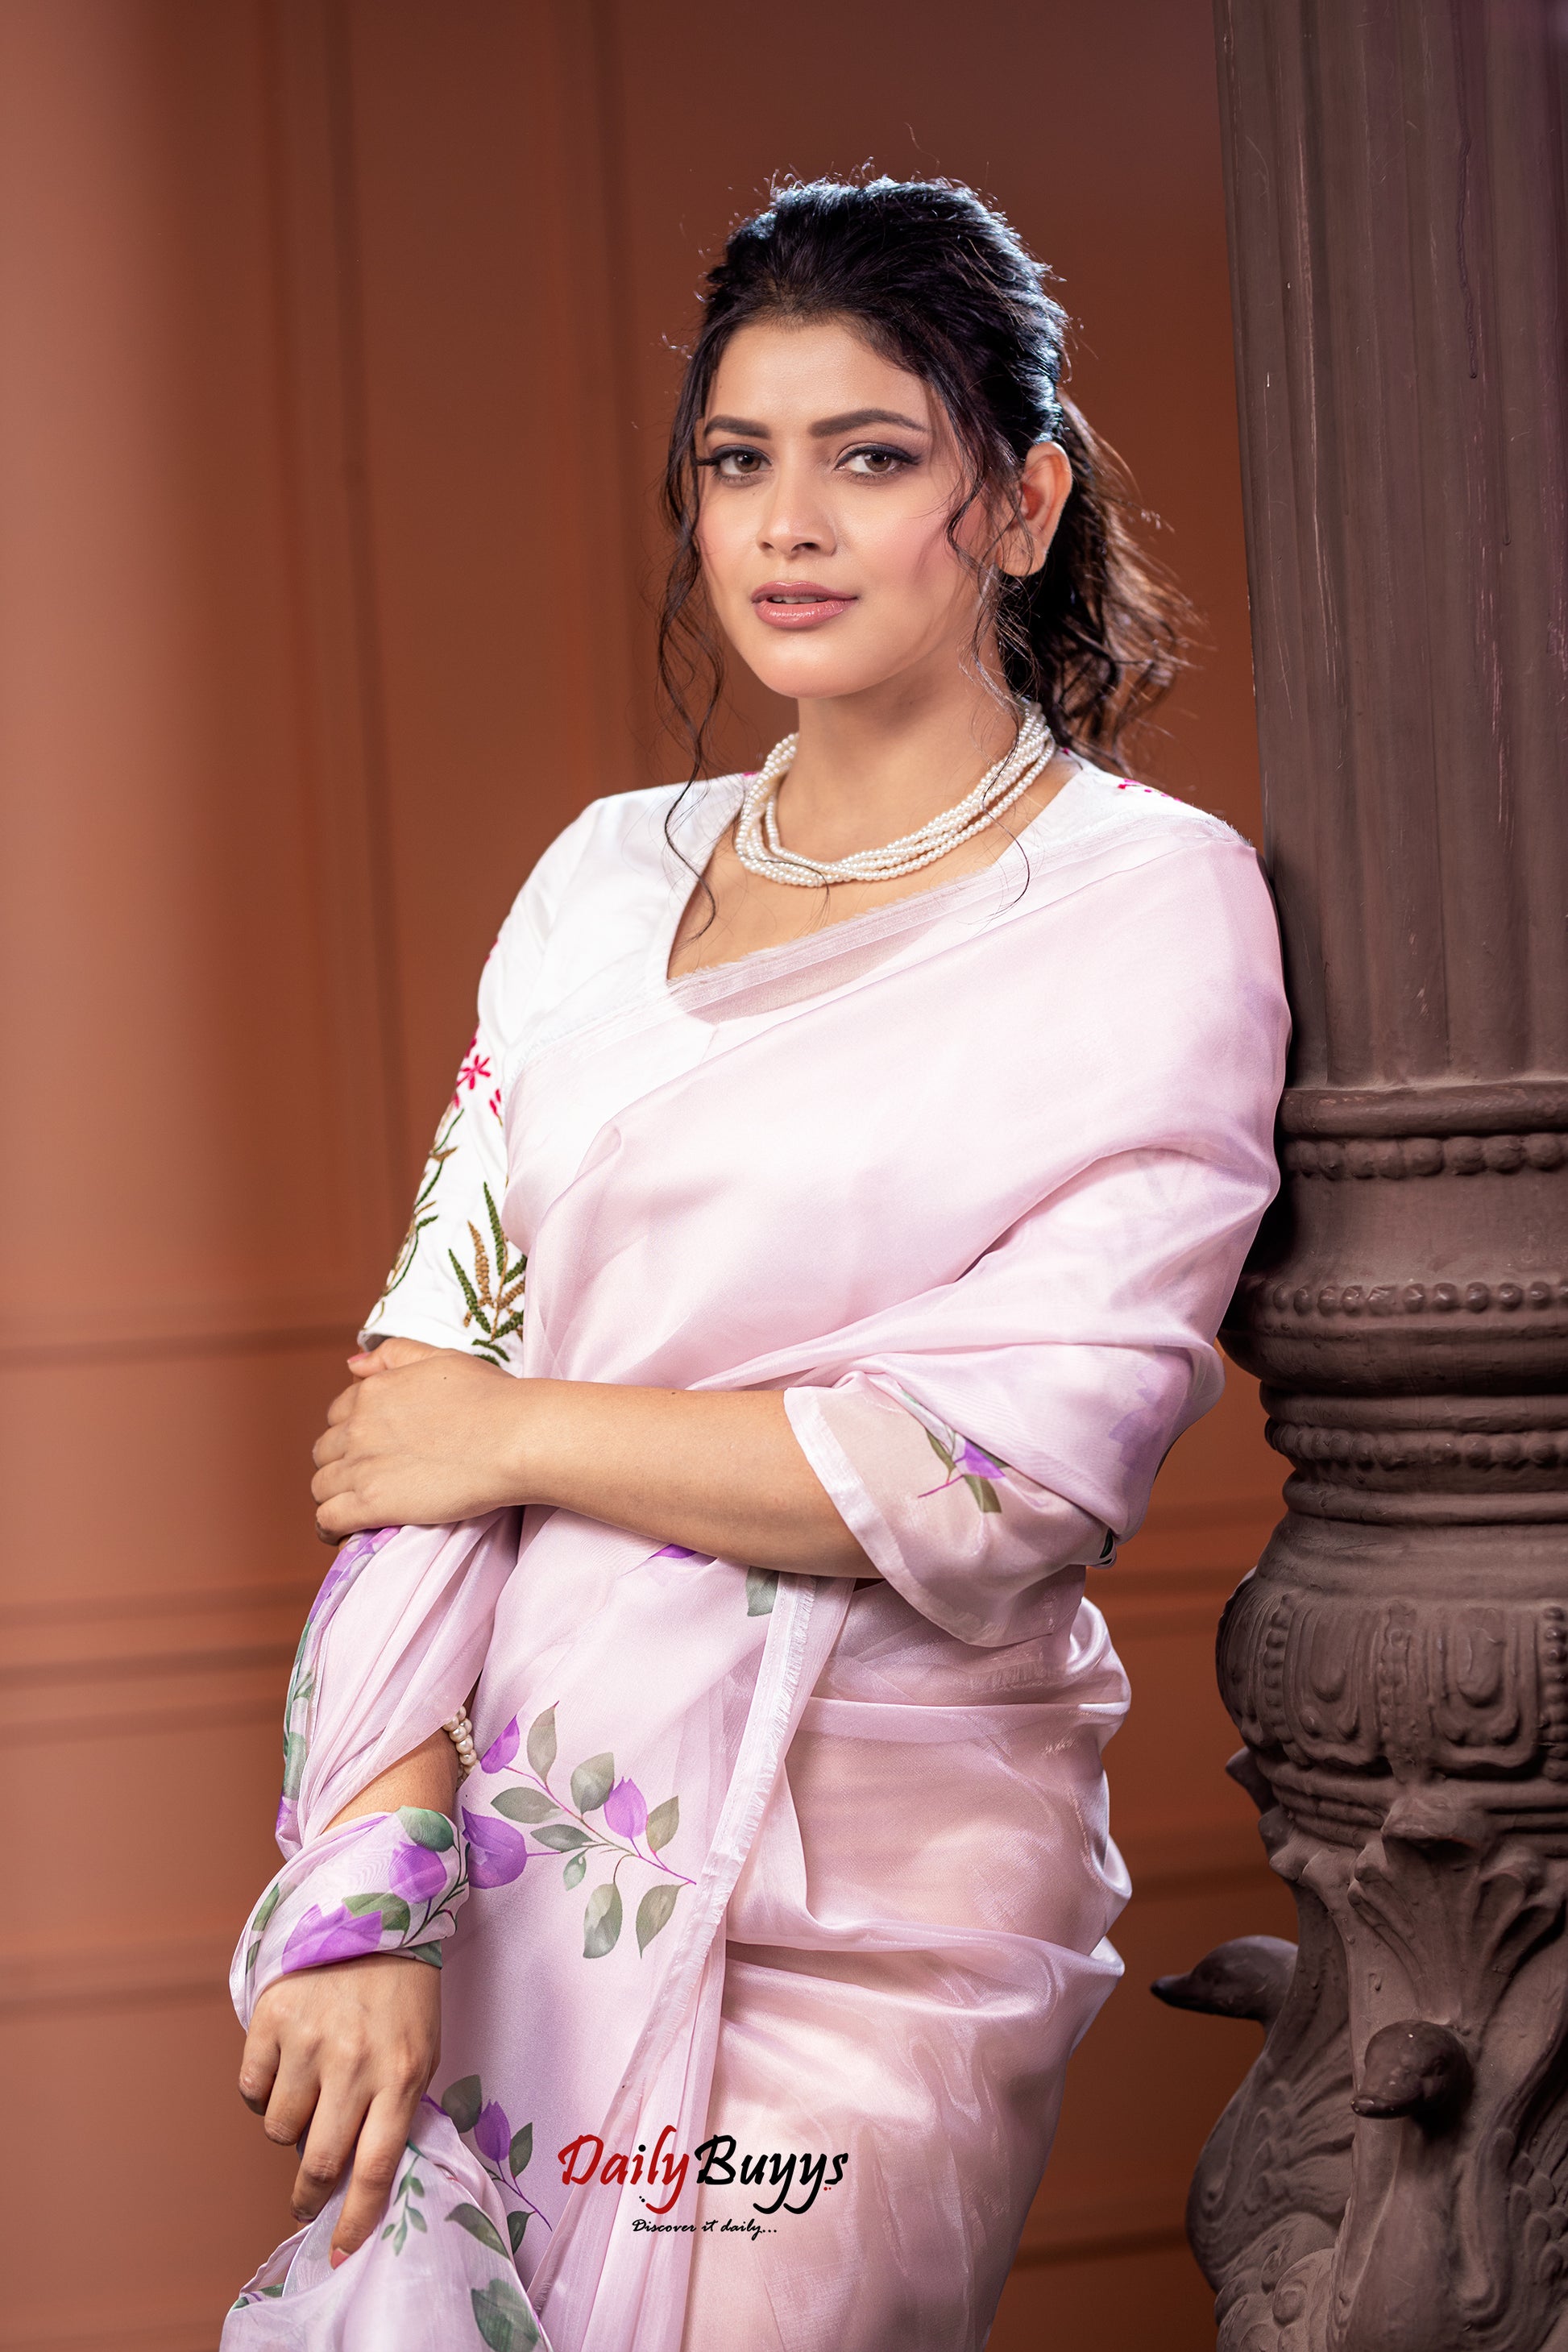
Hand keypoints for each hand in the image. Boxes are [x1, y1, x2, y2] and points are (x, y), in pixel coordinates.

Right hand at [239, 1953, 441, 2263]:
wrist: (376, 1913)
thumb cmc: (402, 1997)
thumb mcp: (420, 2055)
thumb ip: (395, 2113)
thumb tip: (358, 2180)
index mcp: (401, 2075)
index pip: (376, 2169)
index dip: (354, 2221)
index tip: (338, 2252)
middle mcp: (354, 2062)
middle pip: (318, 2161)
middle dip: (309, 2195)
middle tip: (307, 2197)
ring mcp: (309, 2039)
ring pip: (278, 2129)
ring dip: (290, 2129)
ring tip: (309, 2100)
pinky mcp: (272, 2018)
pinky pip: (251, 2089)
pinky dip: (264, 2092)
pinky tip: (286, 2068)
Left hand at [311, 1337, 527, 1538]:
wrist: (514, 1438)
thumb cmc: (491, 1397)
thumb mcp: (441, 1358)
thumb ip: (394, 1355)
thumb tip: (351, 1365)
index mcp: (373, 1391)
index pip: (337, 1415)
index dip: (352, 1432)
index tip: (371, 1447)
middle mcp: (359, 1426)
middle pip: (325, 1452)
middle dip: (340, 1464)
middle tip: (368, 1478)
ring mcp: (362, 1466)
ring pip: (321, 1486)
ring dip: (334, 1496)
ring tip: (355, 1507)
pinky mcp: (371, 1503)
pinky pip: (328, 1519)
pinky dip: (329, 1527)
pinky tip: (342, 1532)